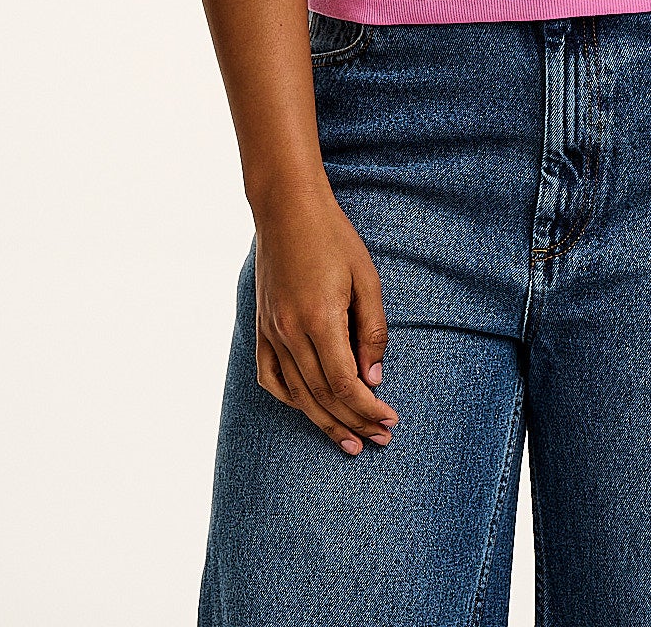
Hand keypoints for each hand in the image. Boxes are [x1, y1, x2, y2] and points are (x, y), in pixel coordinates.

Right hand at [252, 177, 399, 455]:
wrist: (286, 209)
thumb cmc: (333, 238)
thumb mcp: (367, 278)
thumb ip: (372, 330)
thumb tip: (373, 378)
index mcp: (319, 318)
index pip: (345, 384)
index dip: (368, 409)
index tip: (390, 422)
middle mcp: (290, 331)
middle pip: (322, 396)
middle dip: (354, 422)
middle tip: (379, 440)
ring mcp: (271, 331)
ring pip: (297, 394)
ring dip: (324, 422)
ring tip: (350, 441)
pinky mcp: (260, 327)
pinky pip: (270, 377)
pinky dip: (290, 400)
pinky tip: (308, 409)